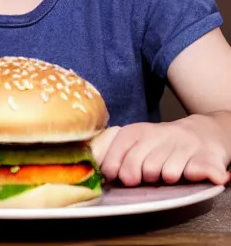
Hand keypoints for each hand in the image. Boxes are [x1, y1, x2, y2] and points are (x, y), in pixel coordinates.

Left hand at [96, 115, 230, 186]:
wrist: (202, 132)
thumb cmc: (162, 144)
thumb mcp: (138, 143)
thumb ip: (120, 155)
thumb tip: (103, 172)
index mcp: (140, 132)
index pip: (122, 148)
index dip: (115, 166)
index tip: (115, 177)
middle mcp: (162, 135)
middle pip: (145, 166)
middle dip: (140, 177)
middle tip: (143, 179)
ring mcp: (186, 146)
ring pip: (168, 172)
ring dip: (166, 178)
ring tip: (168, 174)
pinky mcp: (208, 157)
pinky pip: (197, 170)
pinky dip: (194, 174)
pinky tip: (190, 173)